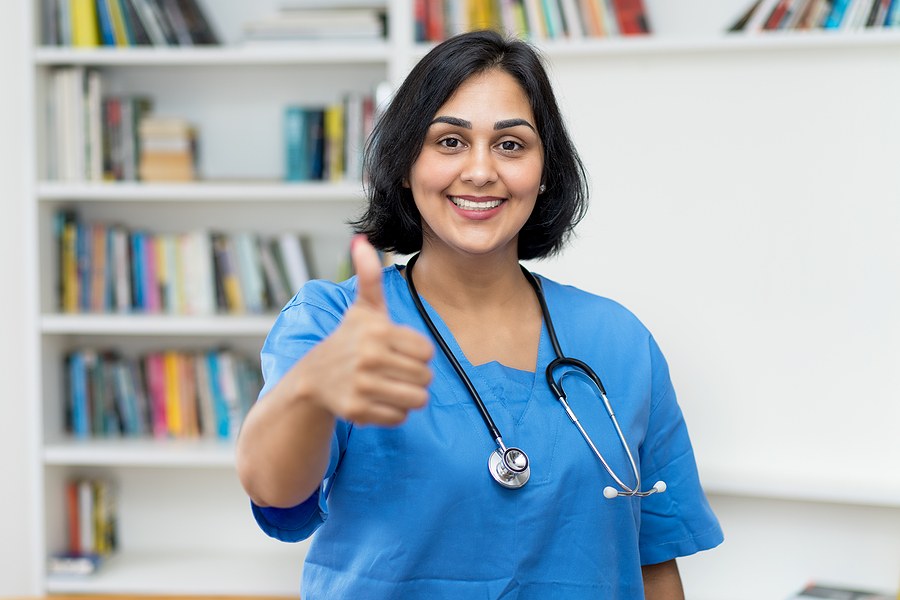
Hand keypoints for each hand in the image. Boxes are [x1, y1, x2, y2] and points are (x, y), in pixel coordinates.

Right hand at [300, 236, 433, 425]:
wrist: (312, 378)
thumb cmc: (348, 340)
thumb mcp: (362, 309)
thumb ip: (368, 277)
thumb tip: (360, 241)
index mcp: (376, 330)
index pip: (427, 352)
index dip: (418, 354)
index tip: (399, 351)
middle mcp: (368, 357)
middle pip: (425, 377)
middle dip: (416, 377)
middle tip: (395, 372)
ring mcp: (361, 385)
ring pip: (417, 400)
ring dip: (409, 396)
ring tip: (391, 386)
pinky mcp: (357, 411)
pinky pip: (399, 418)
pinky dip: (394, 412)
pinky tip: (378, 400)